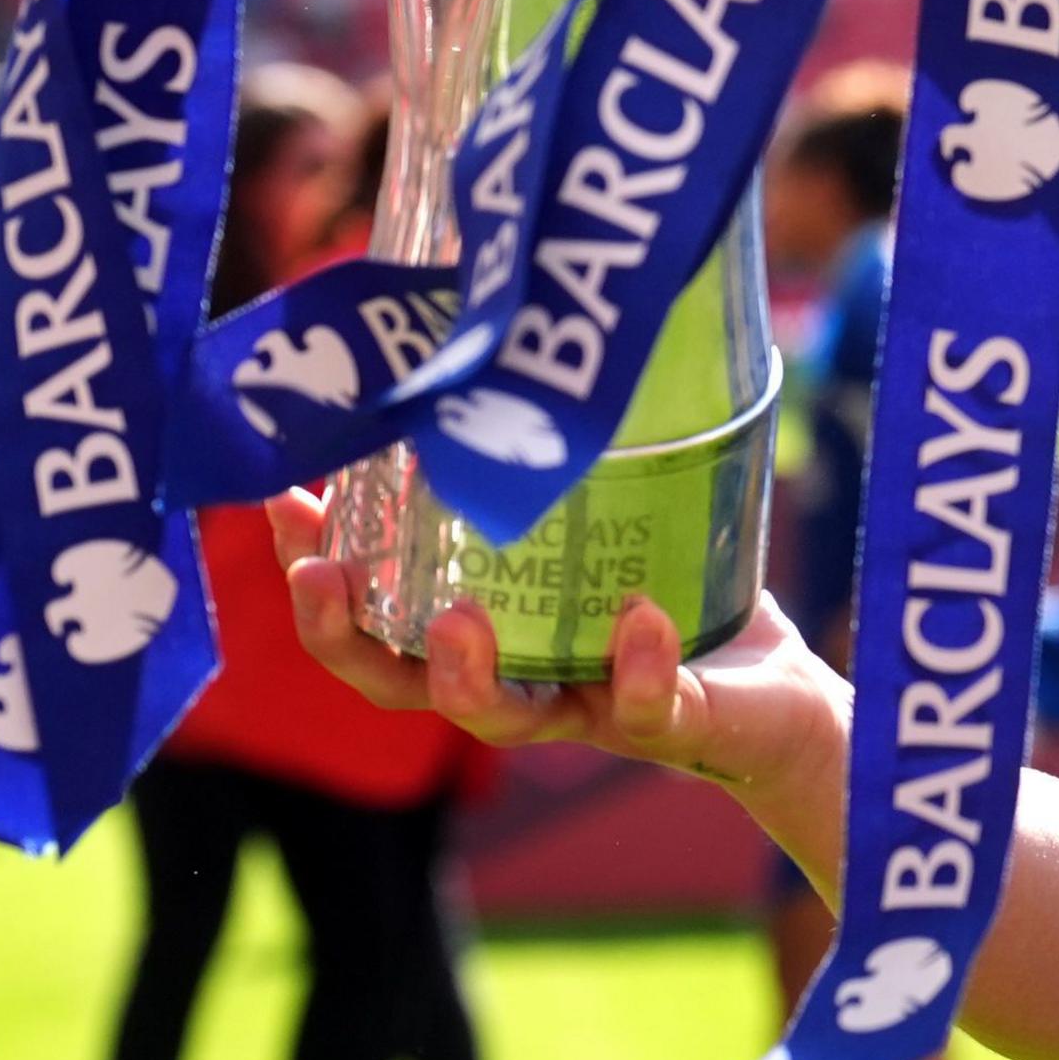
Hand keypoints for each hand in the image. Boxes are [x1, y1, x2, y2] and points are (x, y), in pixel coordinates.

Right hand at [270, 486, 852, 809]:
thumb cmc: (673, 596)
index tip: (279, 500)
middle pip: (401, 685)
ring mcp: (590, 711)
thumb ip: (546, 466)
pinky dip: (638, 668)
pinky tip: (639, 617)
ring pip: (503, 720)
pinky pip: (648, 708)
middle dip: (348, 638)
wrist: (779, 701)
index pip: (372, 621)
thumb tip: (492, 336)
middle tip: (322, 577)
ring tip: (458, 622)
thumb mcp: (602, 525)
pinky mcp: (674, 724)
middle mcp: (519, 684)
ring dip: (466, 680)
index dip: (313, 574)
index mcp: (484, 639)